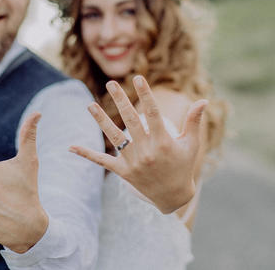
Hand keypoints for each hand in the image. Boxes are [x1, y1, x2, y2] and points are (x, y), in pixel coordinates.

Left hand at [69, 76, 206, 213]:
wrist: (173, 197)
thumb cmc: (183, 165)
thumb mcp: (191, 144)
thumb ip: (193, 122)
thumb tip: (203, 100)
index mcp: (163, 142)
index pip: (153, 114)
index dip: (145, 94)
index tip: (137, 78)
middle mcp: (147, 151)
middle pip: (131, 121)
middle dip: (121, 100)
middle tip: (111, 83)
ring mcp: (133, 162)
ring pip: (114, 137)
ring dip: (101, 121)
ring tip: (90, 105)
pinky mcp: (123, 172)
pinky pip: (102, 161)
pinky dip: (87, 155)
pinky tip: (71, 147)